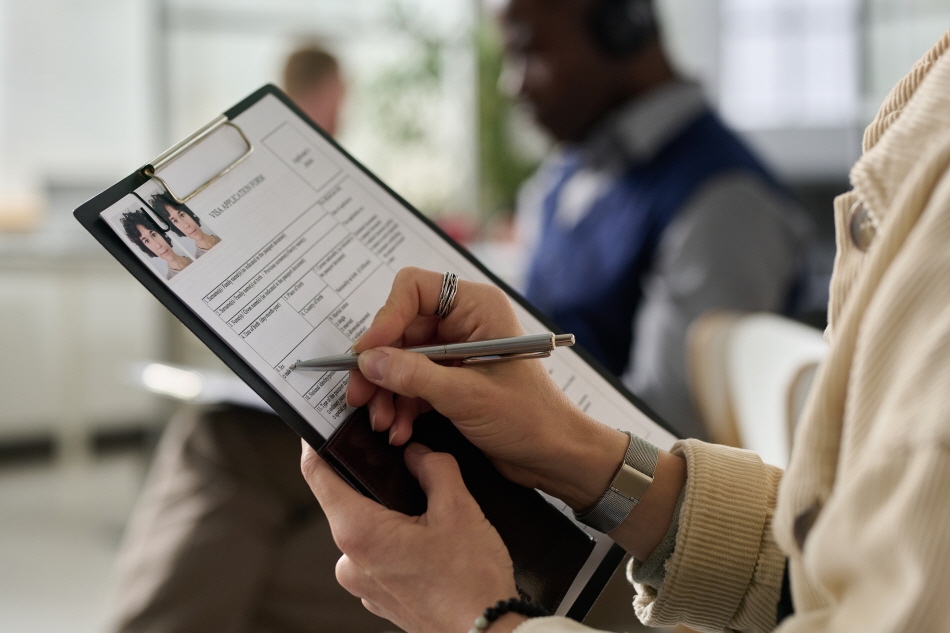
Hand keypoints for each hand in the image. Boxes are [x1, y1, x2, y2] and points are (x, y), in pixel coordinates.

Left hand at [301, 441, 524, 632]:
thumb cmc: (472, 583)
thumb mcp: (460, 510)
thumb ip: (434, 468)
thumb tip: (419, 454)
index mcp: (360, 532)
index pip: (317, 474)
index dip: (318, 442)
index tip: (323, 423)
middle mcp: (351, 560)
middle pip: (347, 499)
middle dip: (375, 480)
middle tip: (407, 466)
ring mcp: (362, 583)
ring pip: (368, 527)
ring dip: (392, 514)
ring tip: (433, 516)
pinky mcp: (378, 596)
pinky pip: (378, 554)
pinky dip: (398, 541)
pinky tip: (432, 545)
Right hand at [346, 267, 626, 509]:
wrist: (556, 456)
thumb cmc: (531, 418)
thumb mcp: (467, 396)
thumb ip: (414, 377)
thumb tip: (368, 361)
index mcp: (477, 307)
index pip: (413, 289)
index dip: (385, 319)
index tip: (365, 354)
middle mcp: (464, 322)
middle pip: (400, 329)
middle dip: (379, 367)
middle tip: (358, 396)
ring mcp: (456, 352)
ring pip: (401, 360)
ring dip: (386, 392)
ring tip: (382, 423)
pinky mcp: (452, 380)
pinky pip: (412, 383)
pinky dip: (401, 406)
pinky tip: (399, 431)